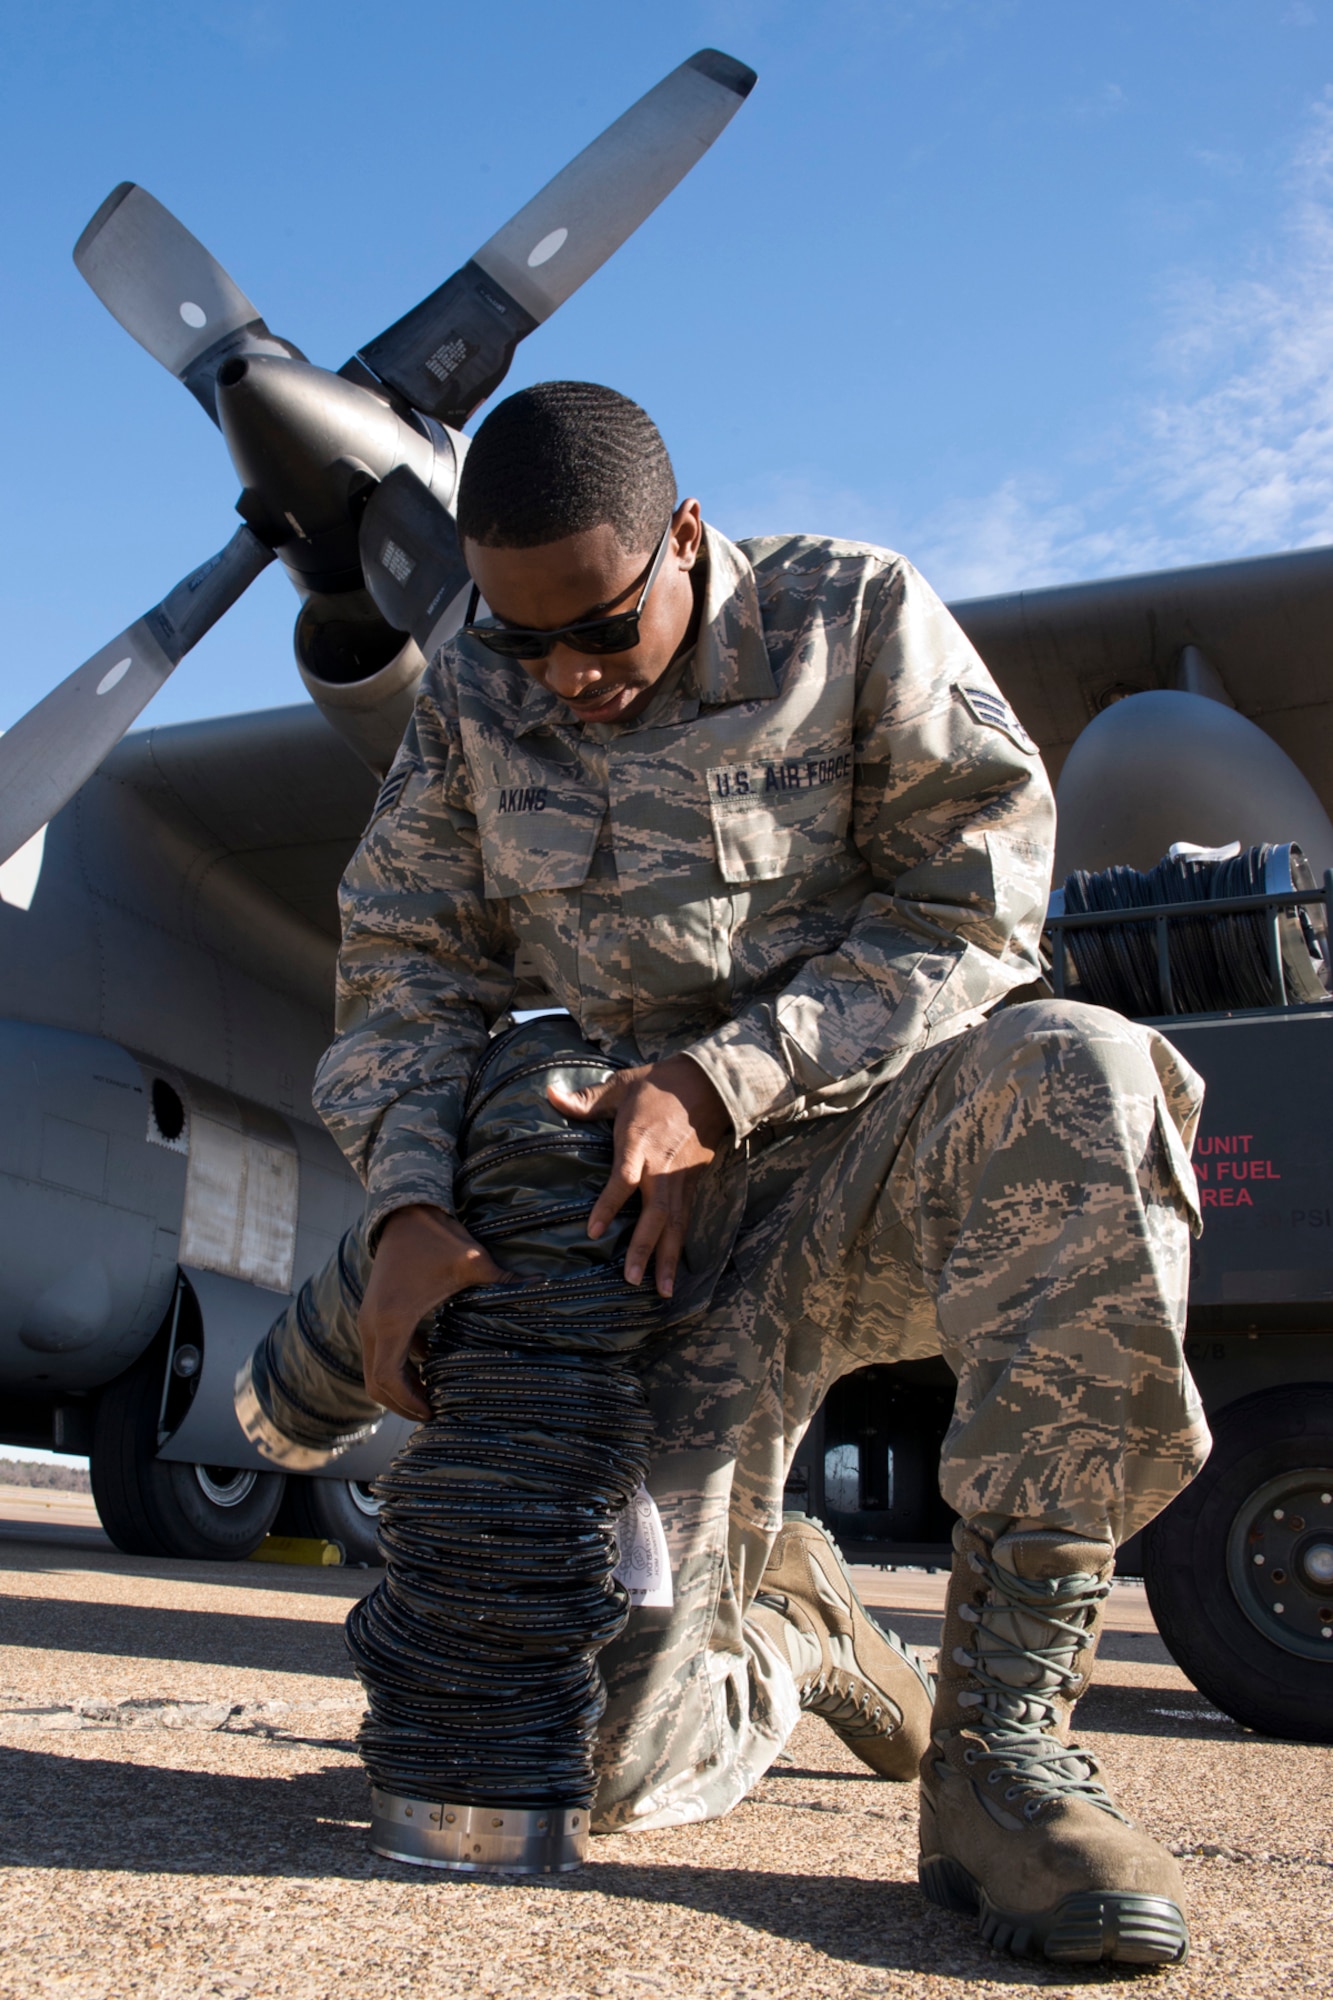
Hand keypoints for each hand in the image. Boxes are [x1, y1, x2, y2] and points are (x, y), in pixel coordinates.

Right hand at [357, 1204, 502, 1420]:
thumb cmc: (437, 1237)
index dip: (408, 1402)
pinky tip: (432, 1360)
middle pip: (376, 1383)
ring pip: (376, 1368)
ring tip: (433, 1395)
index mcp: (392, 1320)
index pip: (387, 1379)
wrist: (405, 1210)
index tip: (432, 1412)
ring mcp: (370, 1318)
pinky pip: (382, 1349)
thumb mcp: (472, 1262)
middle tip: (434, 1413)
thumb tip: (543, 1289)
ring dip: (400, 1385)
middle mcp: (372, 1324)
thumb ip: (504, 1282)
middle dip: (402, 1403)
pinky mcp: (376, 1311)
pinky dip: (401, 1363)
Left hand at [547, 1055, 730, 1296]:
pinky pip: (686, 1218)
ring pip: (675, 1223)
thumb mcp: (622, 1086)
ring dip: (668, 1257)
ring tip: (662, 1290)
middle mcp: (662, 1167)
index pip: (623, 1180)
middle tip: (632, 1279)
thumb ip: (586, 1099)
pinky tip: (676, 1268)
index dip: (609, 1206)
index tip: (593, 1231)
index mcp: (640, 1143)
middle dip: (645, 1248)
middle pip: (655, 1213)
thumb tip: (550, 1094)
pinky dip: (681, 1245)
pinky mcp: (693, 1182)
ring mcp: (681, 1177)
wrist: (710, 1084)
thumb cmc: (660, 1085)